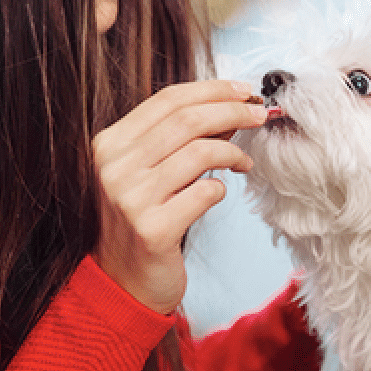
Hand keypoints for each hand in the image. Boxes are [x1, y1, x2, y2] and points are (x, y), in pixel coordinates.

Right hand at [93, 80, 266, 313]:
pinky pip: (205, 193)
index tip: (245, 90)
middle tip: (260, 114)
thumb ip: (181, 138)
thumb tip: (231, 106)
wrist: (123, 280)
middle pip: (187, 120)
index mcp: (109, 144)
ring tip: (244, 162)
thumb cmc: (144, 218)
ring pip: (200, 152)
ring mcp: (131, 199)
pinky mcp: (153, 230)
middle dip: (233, 111)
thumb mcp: (152, 170)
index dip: (212, 89)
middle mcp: (114, 167)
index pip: (167, 100)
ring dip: (233, 152)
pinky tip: (221, 192)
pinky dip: (221, 188)